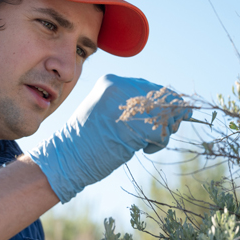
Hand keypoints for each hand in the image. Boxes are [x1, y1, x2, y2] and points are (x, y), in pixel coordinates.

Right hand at [27, 74, 190, 202]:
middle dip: (171, 116)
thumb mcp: (106, 112)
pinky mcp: (133, 126)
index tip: (173, 116)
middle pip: (164, 97)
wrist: (67, 158)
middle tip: (166, 130)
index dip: (166, 103)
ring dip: (164, 131)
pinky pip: (162, 132)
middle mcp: (119, 88)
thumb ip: (130, 104)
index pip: (151, 87)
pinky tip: (145, 149)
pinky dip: (159, 144)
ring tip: (147, 142)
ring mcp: (126, 107)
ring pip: (165, 114)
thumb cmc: (87, 140)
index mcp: (111, 82)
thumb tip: (170, 106)